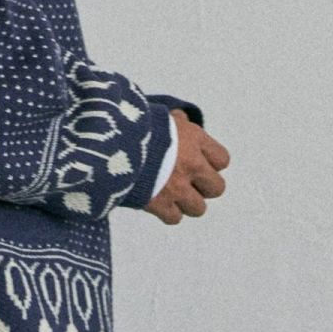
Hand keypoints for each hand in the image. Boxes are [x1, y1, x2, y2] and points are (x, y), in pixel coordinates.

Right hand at [144, 109, 229, 224]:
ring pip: (198, 208)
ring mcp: (177, 187)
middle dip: (204, 187)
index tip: (198, 162)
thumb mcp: (158, 113)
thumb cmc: (133, 124)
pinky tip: (157, 202)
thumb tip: (180, 118)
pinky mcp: (159, 204)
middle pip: (216, 188)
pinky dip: (166, 212)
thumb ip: (175, 120)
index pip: (222, 159)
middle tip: (188, 182)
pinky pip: (174, 218)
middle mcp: (191, 165)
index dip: (211, 163)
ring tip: (172, 194)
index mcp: (194, 139)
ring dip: (186, 203)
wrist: (110, 142)